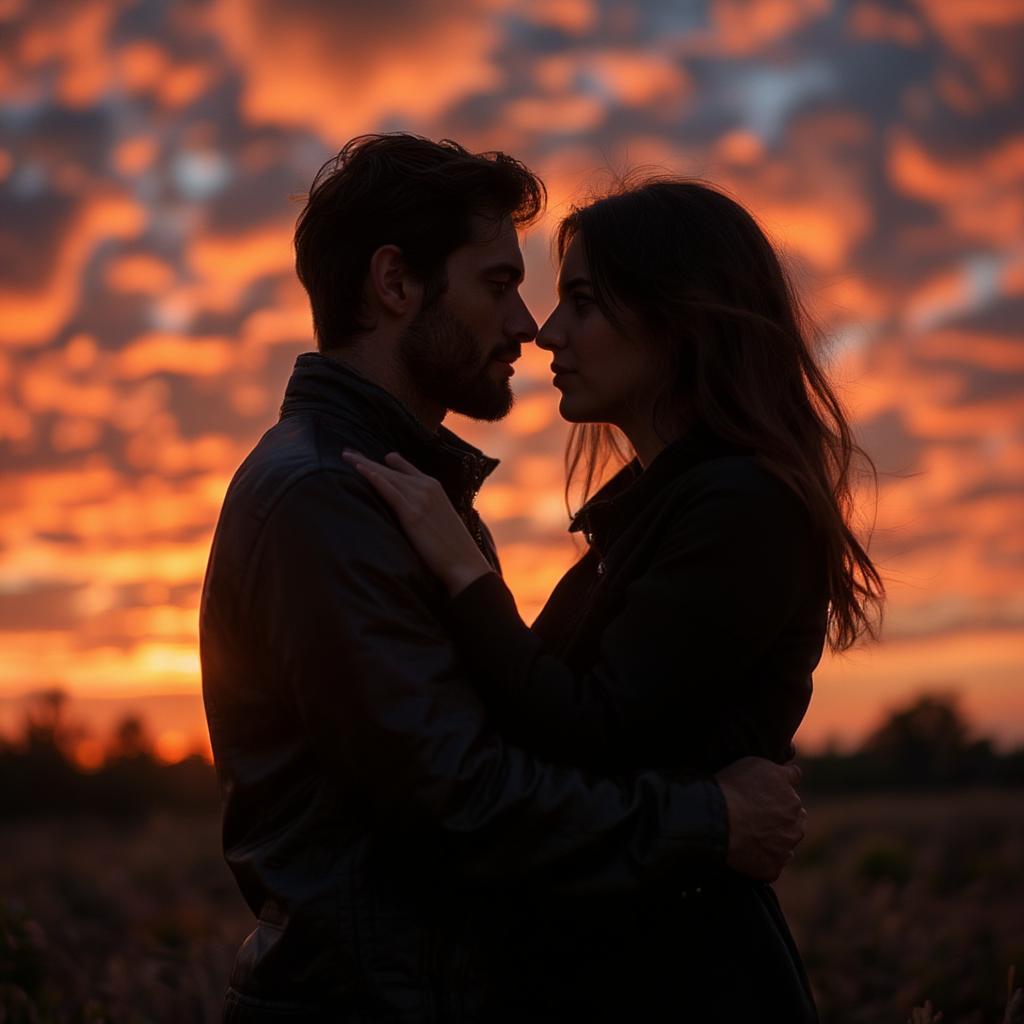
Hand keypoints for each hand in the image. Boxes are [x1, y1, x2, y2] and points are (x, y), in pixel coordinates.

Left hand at [342, 450, 493, 595]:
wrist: (464, 563)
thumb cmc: (452, 547)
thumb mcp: (439, 519)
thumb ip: (424, 508)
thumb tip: (409, 511)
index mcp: (434, 487)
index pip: (405, 468)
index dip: (386, 462)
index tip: (367, 459)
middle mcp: (427, 487)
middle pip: (390, 470)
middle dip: (367, 461)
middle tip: (346, 453)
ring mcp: (420, 499)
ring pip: (387, 477)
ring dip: (364, 465)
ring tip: (346, 456)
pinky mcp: (412, 514)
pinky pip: (389, 491)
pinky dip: (374, 478)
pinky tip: (360, 470)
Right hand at [714, 757, 805, 881]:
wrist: (719, 820)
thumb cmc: (736, 789)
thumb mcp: (760, 765)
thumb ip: (783, 771)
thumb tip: (796, 773)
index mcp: (793, 801)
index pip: (792, 798)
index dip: (778, 795)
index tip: (765, 796)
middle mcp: (795, 827)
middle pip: (794, 823)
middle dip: (781, 819)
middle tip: (756, 816)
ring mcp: (785, 849)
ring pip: (785, 844)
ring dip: (775, 840)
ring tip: (751, 834)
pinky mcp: (772, 868)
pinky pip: (771, 865)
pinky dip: (763, 859)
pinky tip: (748, 851)